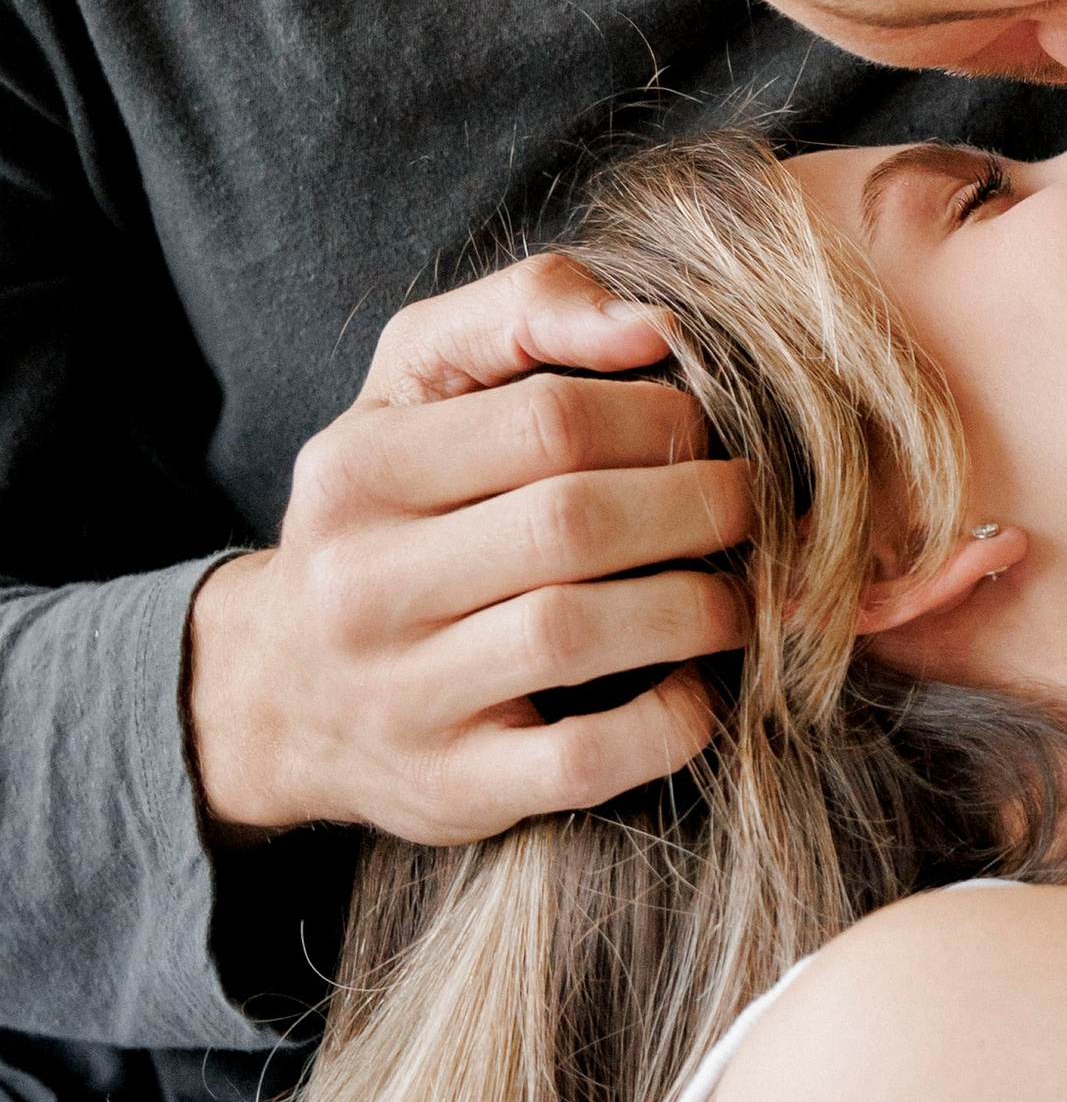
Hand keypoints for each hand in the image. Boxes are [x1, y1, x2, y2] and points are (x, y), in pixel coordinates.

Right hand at [186, 255, 752, 844]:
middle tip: (754, 503)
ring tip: (742, 588)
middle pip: (575, 524)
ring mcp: (403, 696)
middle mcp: (363, 585)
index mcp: (358, 470)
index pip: (549, 421)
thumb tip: (655, 326)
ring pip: (581, 636)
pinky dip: (670, 719)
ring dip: (701, 607)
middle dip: (701, 506)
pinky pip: (587, 759)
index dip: (662, 419)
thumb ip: (525, 311)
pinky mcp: (452, 789)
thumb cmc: (385, 511)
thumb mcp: (414, 382)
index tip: (709, 427)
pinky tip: (695, 684)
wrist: (277, 693)